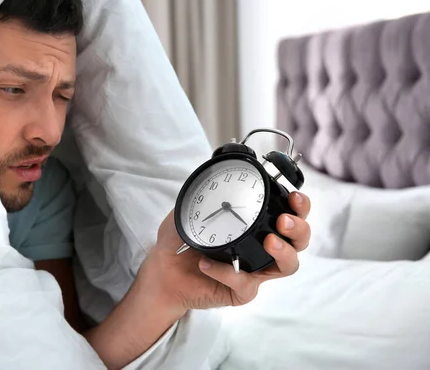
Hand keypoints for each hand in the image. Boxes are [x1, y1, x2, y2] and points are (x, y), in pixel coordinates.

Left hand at [140, 191, 310, 312]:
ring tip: (270, 242)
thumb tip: (214, 172)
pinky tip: (206, 264)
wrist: (163, 270)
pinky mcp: (242, 291)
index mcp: (256, 225)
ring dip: (284, 252)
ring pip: (287, 266)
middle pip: (299, 240)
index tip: (294, 197)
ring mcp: (255, 271)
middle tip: (284, 221)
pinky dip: (227, 272)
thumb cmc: (181, 240)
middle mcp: (262, 248)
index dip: (300, 206)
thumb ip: (204, 192)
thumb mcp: (191, 209)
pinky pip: (244, 282)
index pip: (290, 213)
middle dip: (299, 228)